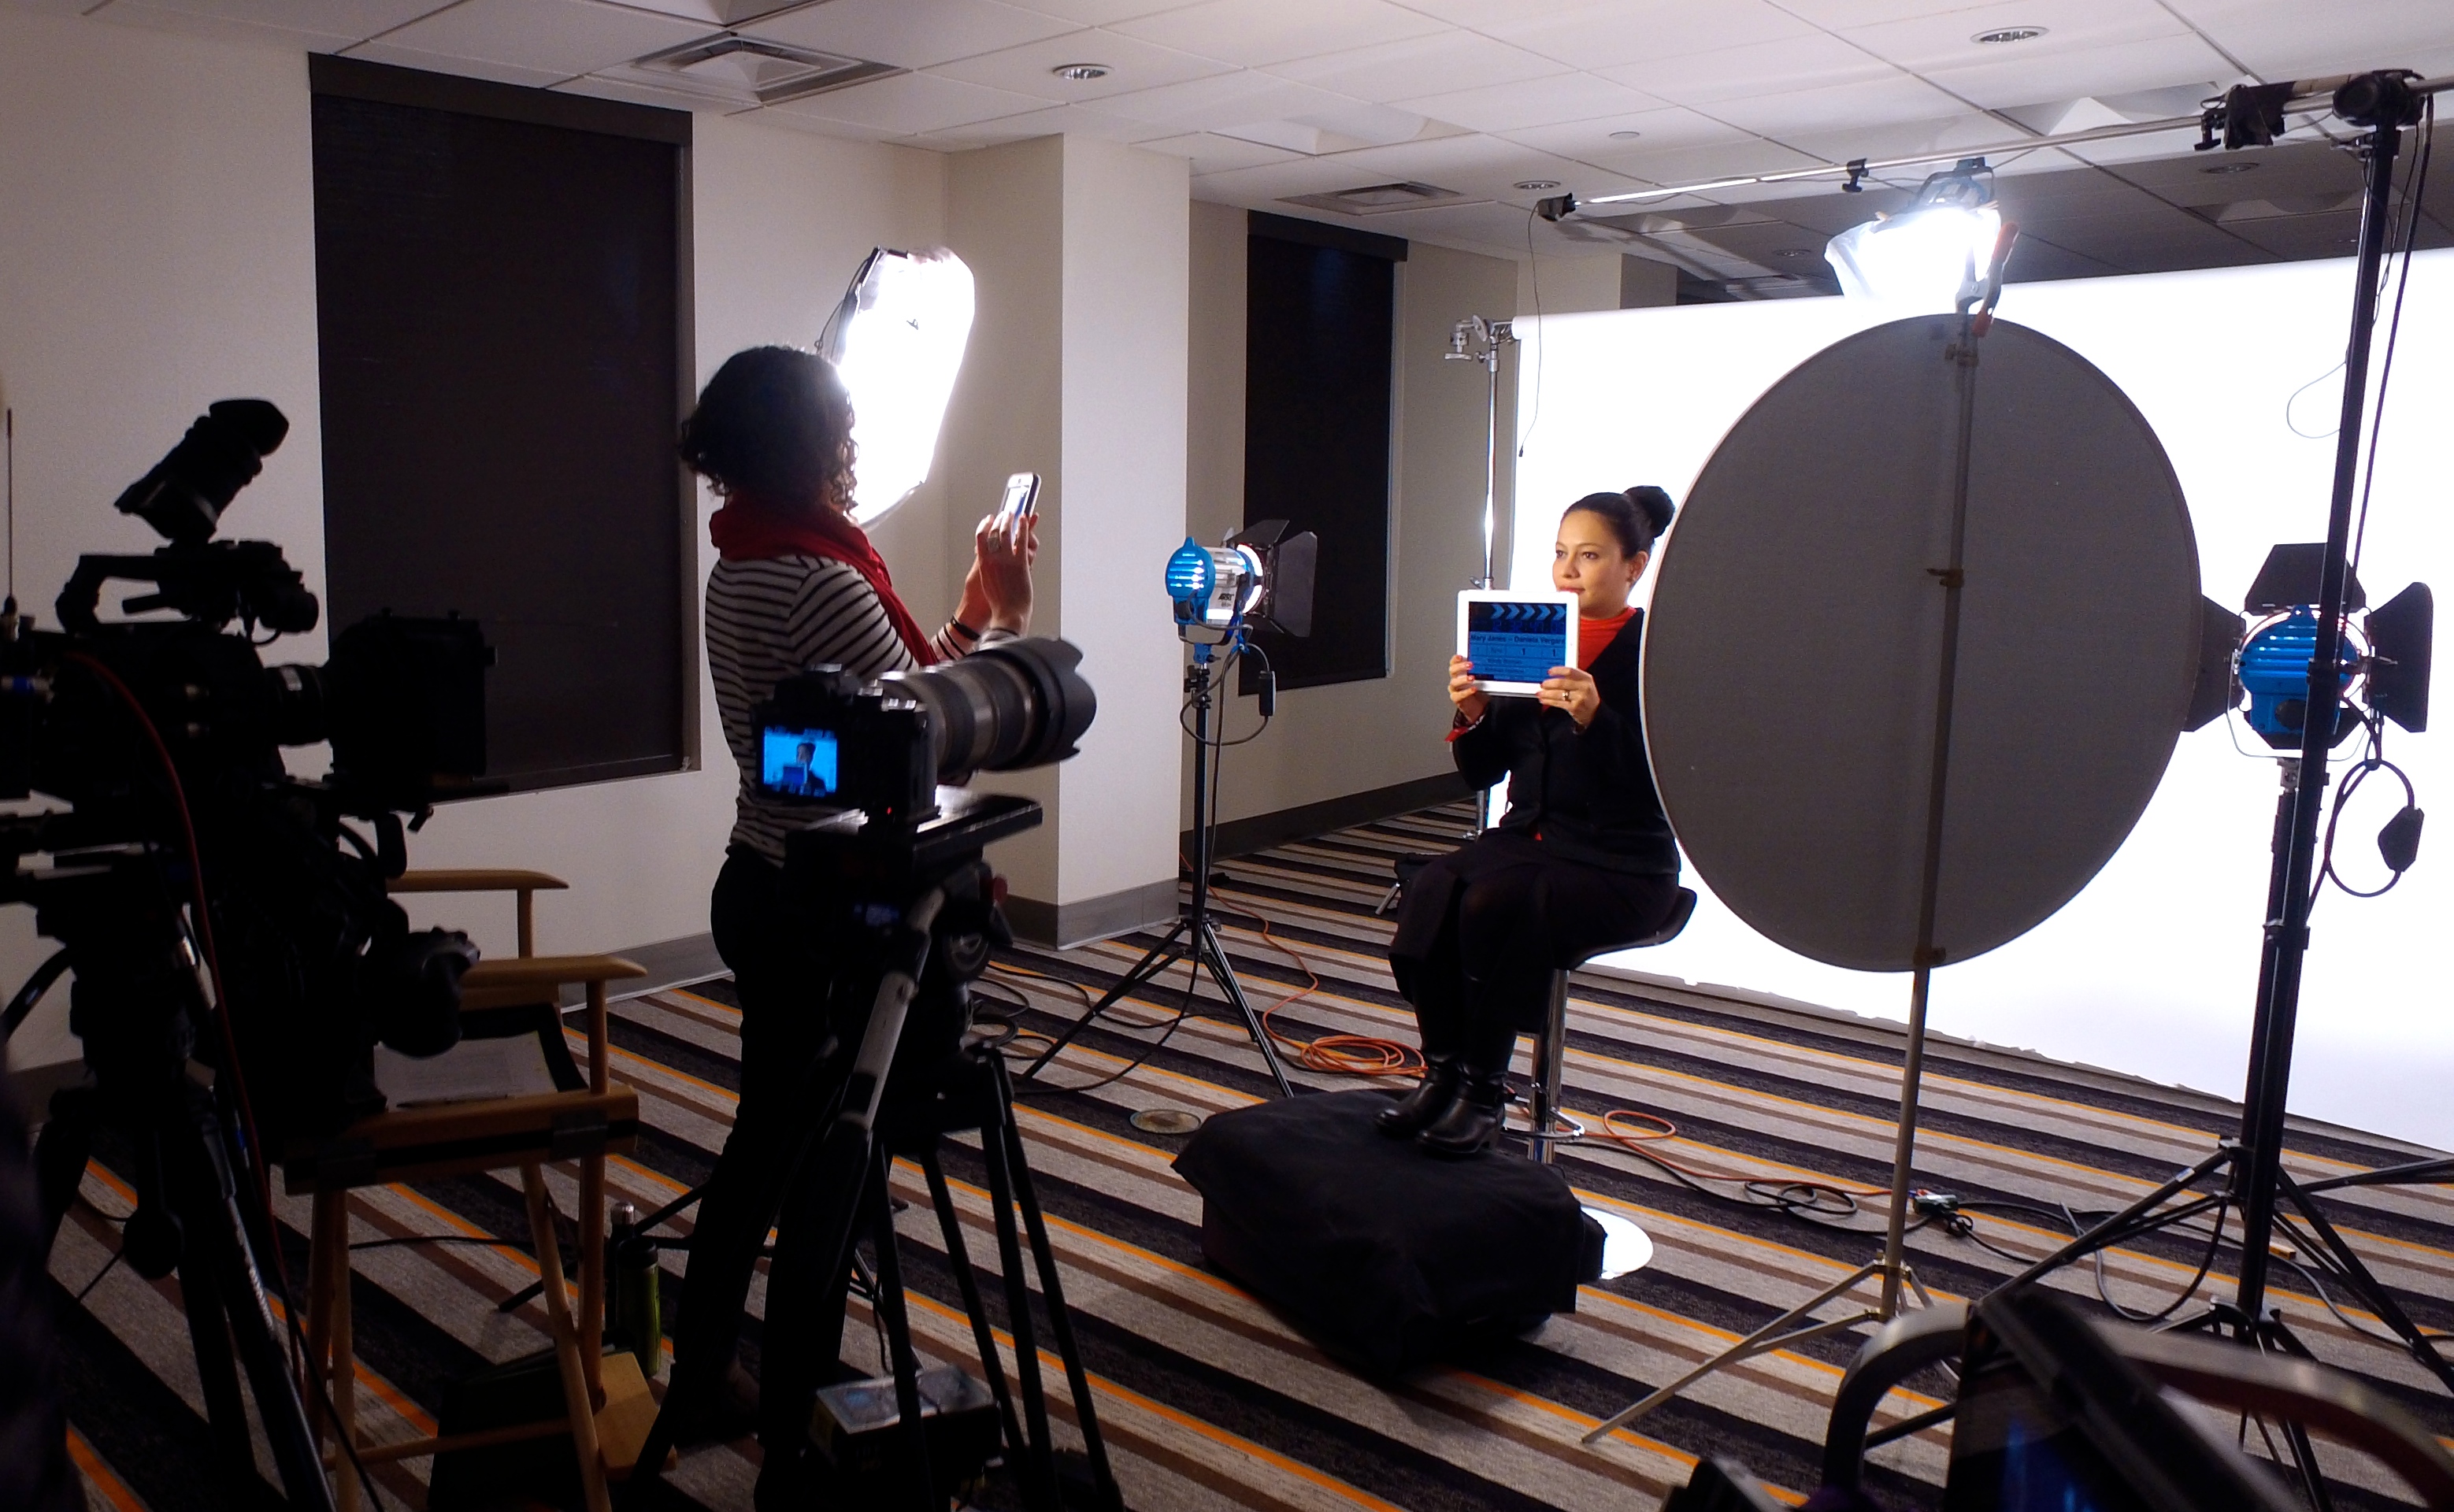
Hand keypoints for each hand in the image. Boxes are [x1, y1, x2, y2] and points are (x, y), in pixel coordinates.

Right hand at [975, 511, 1035, 633]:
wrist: (1009, 614)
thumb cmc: (997, 603)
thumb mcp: (985, 583)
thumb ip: (986, 568)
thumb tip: (987, 559)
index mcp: (983, 563)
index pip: (980, 537)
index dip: (985, 526)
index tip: (989, 520)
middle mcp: (993, 558)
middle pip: (994, 532)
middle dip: (1000, 520)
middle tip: (1004, 514)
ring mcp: (1007, 559)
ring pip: (1007, 532)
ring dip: (1011, 520)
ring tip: (1013, 514)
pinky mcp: (1021, 562)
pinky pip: (1022, 539)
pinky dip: (1024, 527)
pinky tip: (1027, 519)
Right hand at [1448, 654, 1489, 724]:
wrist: (1477, 707)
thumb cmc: (1478, 691)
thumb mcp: (1481, 679)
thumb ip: (1482, 671)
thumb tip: (1492, 661)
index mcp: (1459, 673)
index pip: (1454, 664)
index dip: (1455, 659)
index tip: (1461, 656)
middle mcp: (1455, 680)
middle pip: (1452, 671)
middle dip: (1460, 667)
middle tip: (1470, 665)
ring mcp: (1455, 690)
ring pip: (1454, 682)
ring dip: (1463, 679)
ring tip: (1472, 678)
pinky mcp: (1457, 699)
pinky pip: (1459, 695)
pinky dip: (1466, 692)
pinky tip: (1473, 689)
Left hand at [1540, 666, 1599, 727]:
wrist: (1594, 712)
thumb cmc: (1586, 696)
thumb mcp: (1584, 683)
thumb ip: (1572, 677)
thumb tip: (1553, 675)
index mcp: (1586, 678)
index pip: (1570, 671)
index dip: (1558, 671)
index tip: (1549, 672)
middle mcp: (1584, 687)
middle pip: (1562, 683)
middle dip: (1549, 684)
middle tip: (1542, 684)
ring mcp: (1579, 698)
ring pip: (1558, 694)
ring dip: (1546, 693)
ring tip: (1539, 693)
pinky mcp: (1574, 708)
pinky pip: (1558, 703)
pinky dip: (1549, 701)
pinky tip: (1544, 700)